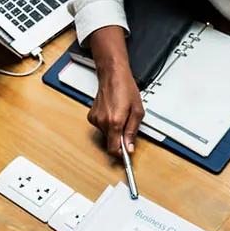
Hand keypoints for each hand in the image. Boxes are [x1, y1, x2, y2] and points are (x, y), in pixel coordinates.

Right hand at [86, 26, 144, 156]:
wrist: (113, 75)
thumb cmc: (126, 88)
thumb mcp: (137, 111)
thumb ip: (132, 131)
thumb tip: (129, 147)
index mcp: (114, 122)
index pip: (113, 149)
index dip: (120, 154)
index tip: (125, 155)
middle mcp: (102, 122)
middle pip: (111, 142)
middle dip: (120, 138)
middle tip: (127, 124)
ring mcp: (95, 119)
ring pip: (107, 135)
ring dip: (114, 130)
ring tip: (120, 115)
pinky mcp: (92, 116)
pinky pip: (102, 127)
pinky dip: (108, 124)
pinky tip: (112, 112)